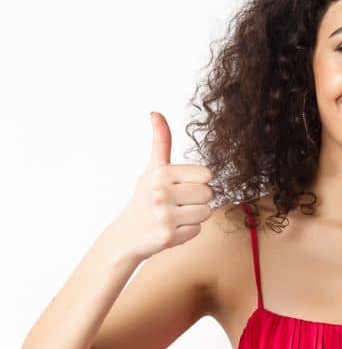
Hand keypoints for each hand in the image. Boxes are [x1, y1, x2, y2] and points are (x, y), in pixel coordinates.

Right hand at [107, 112, 215, 260]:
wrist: (126, 234)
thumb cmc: (144, 199)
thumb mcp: (151, 169)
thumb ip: (160, 142)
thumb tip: (156, 112)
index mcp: (161, 173)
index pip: (207, 175)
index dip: (197, 182)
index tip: (179, 187)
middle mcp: (160, 192)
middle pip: (209, 193)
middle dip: (197, 200)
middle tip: (177, 204)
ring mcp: (164, 215)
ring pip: (206, 212)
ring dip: (194, 217)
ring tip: (173, 216)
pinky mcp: (168, 236)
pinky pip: (198, 230)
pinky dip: (187, 232)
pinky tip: (170, 229)